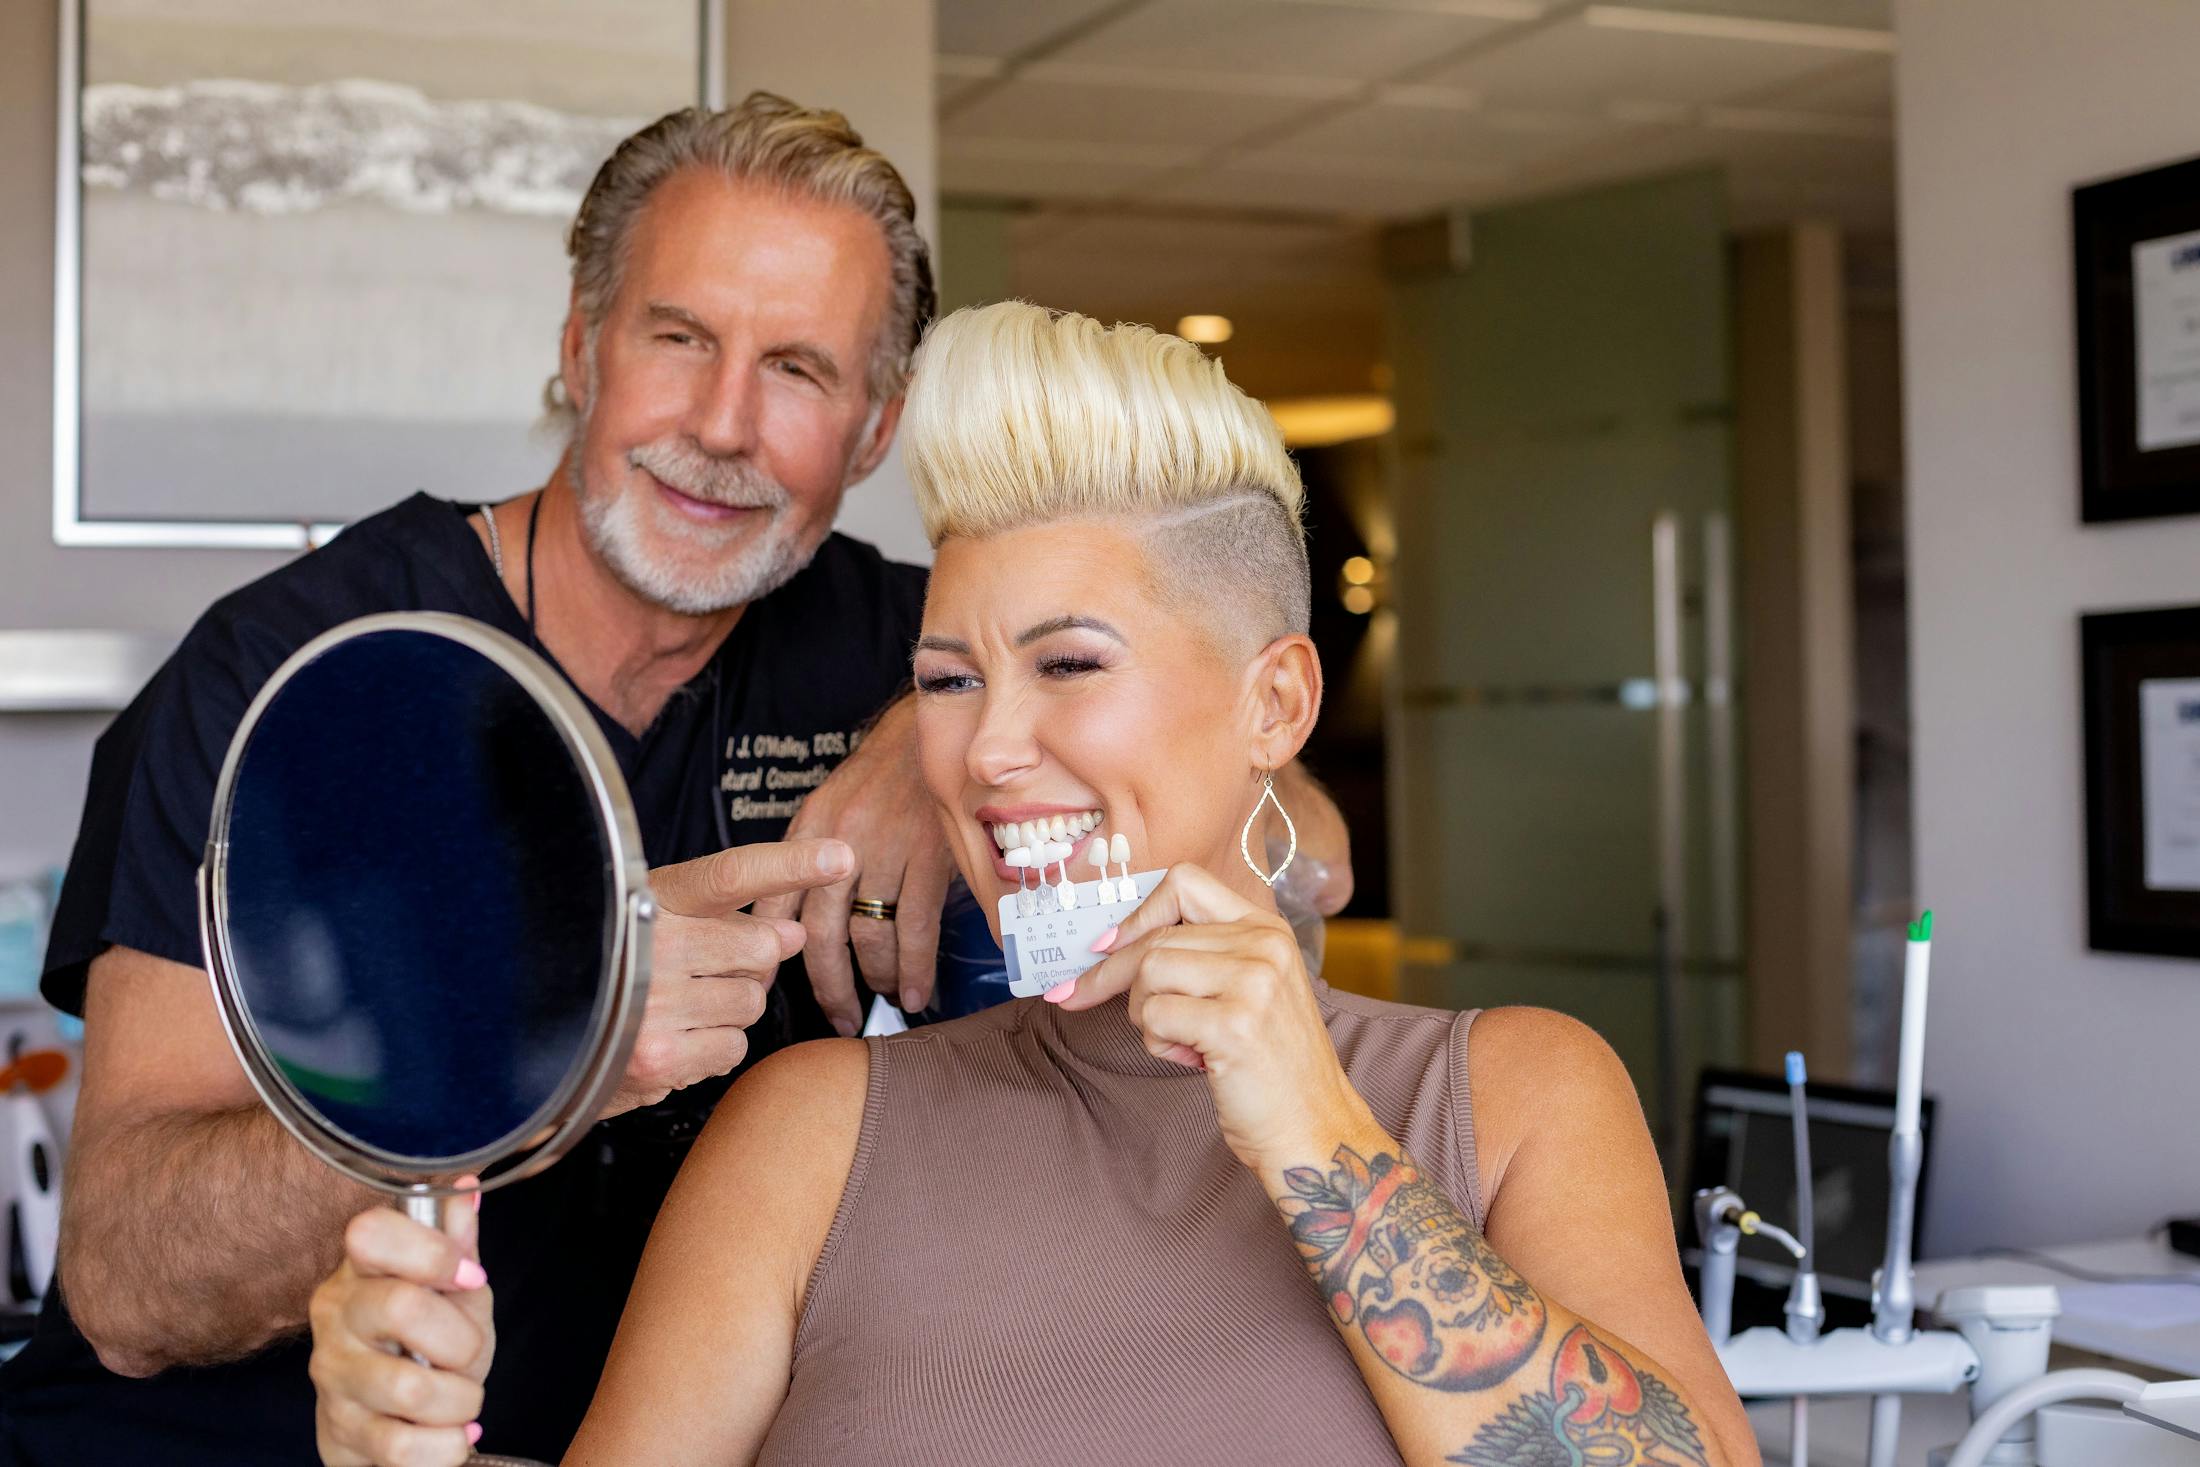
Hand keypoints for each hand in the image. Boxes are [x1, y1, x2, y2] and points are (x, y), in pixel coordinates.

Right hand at [309, 1184, 491, 1466]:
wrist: (394, 1418)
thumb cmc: (427, 1341)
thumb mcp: (454, 1288)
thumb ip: (459, 1243)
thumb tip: (467, 1187)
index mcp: (361, 1269)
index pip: (371, 1232)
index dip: (433, 1253)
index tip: (470, 1277)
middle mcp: (335, 1318)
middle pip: (403, 1308)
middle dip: (462, 1340)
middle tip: (467, 1355)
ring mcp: (332, 1380)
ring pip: (411, 1389)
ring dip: (460, 1401)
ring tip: (460, 1398)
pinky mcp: (338, 1437)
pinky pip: (404, 1450)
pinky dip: (446, 1448)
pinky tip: (449, 1435)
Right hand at [604, 838, 852, 1118]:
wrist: (540, 1041)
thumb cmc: (610, 970)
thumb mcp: (659, 926)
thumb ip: (727, 924)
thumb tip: (794, 934)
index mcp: (651, 899)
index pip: (732, 874)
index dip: (791, 864)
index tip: (841, 855)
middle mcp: (650, 944)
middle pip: (760, 948)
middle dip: (748, 964)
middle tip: (702, 972)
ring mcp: (652, 1002)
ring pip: (751, 1001)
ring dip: (728, 1010)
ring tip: (677, 1009)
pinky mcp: (657, 1055)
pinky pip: (734, 1046)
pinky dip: (713, 1049)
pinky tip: (674, 1039)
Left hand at [752, 696, 954, 1034]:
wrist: (930, 731)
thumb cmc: (882, 776)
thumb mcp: (831, 808)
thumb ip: (812, 860)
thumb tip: (801, 925)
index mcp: (805, 833)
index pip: (773, 903)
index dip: (767, 954)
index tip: (770, 992)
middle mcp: (835, 844)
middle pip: (820, 934)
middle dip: (829, 986)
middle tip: (839, 1018)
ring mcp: (883, 850)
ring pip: (869, 936)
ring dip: (877, 979)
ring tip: (885, 1001)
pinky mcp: (926, 855)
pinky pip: (914, 927)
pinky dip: (915, 968)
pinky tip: (916, 992)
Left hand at [1054, 864, 1376, 1173]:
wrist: (1313, 1128)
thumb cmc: (1269, 1066)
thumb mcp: (1247, 991)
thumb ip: (1200, 957)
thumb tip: (1107, 943)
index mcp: (1267, 929)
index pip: (1184, 883)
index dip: (1136, 914)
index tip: (1106, 944)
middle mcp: (1264, 945)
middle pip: (1155, 938)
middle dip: (1110, 976)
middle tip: (1077, 999)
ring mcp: (1253, 982)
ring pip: (1148, 973)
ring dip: (1144, 1015)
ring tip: (1180, 1042)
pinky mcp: (1234, 1024)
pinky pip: (1154, 1016)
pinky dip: (1157, 1043)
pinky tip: (1193, 1060)